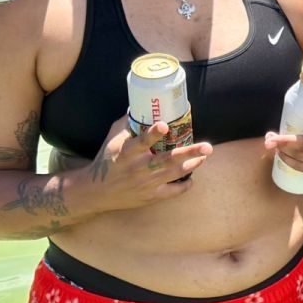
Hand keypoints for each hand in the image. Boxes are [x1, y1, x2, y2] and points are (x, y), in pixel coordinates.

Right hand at [80, 117, 213, 212]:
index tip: (164, 125)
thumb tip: (142, 105)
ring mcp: (145, 184)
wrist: (95, 192)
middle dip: (188, 153)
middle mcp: (137, 169)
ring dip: (192, 165)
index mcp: (126, 153)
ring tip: (204, 156)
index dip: (152, 134)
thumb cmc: (107, 160)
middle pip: (166, 160)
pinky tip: (191, 178)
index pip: (141, 142)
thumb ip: (127, 124)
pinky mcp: (149, 197)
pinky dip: (183, 186)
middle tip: (207, 146)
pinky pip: (171, 192)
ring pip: (173, 174)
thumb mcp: (112, 140)